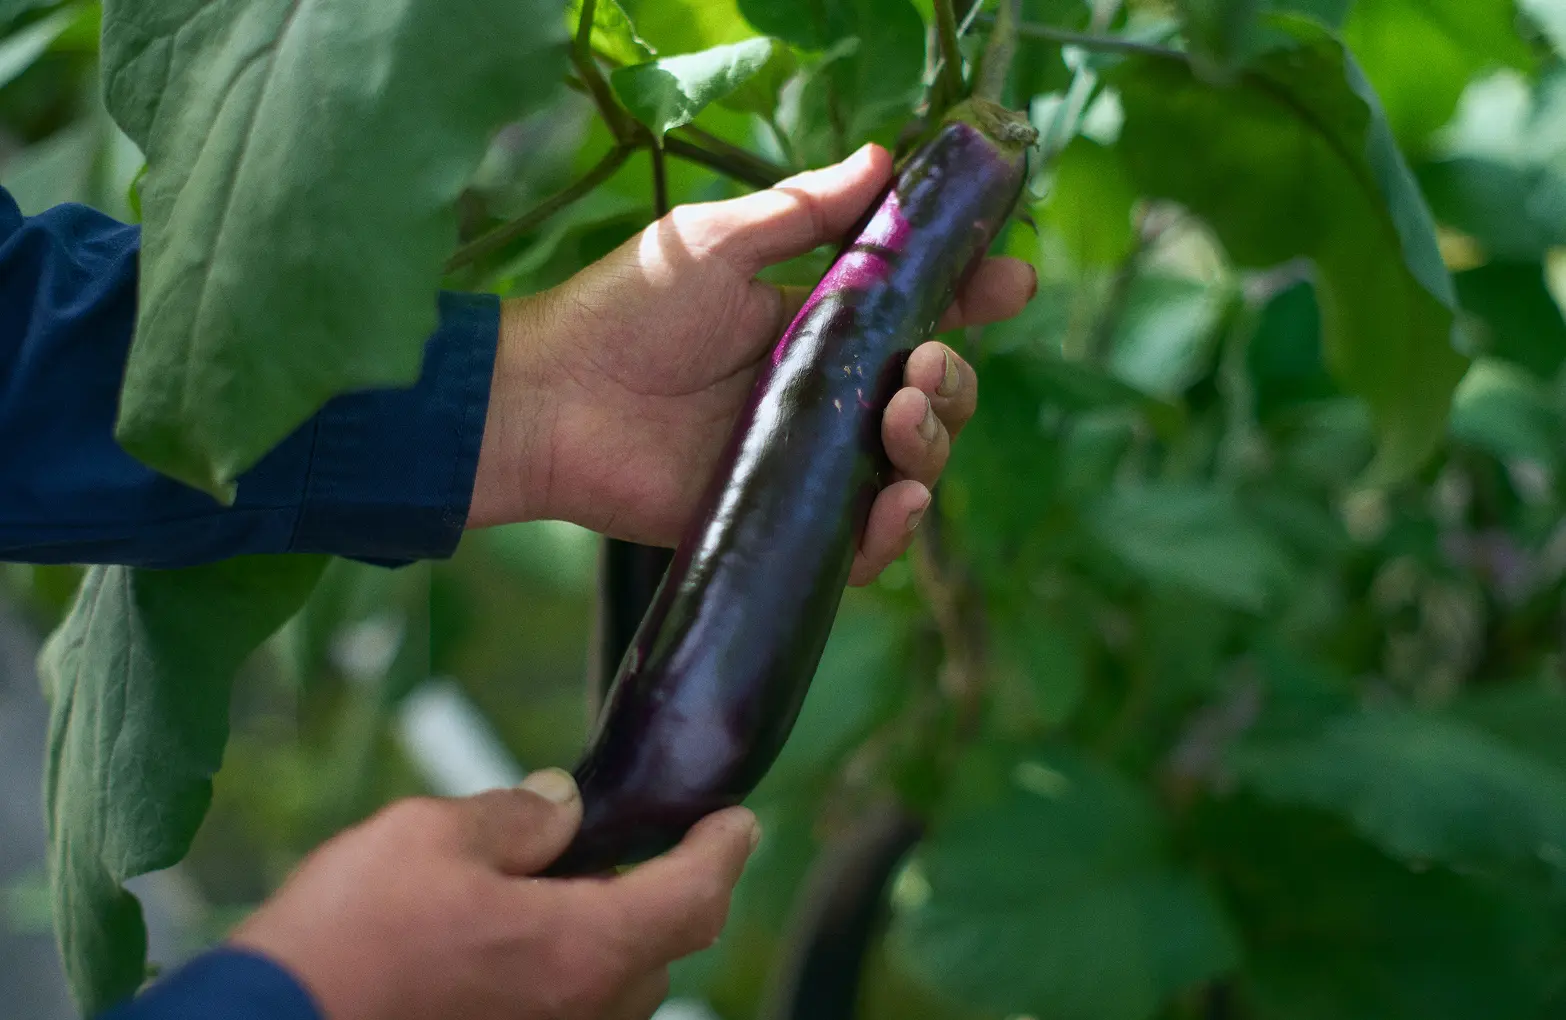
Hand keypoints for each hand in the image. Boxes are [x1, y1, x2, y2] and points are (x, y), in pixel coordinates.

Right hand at [230, 770, 757, 1019]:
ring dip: (611, 942)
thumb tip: (562, 807)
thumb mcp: (429, 837)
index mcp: (582, 951)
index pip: (694, 896)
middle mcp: (581, 1016)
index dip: (725, 851)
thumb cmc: (346, 939)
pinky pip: (568, 1018)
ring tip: (566, 893)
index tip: (737, 821)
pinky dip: (568, 977)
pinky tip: (517, 946)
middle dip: (663, 895)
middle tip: (635, 845)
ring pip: (614, 994)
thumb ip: (516, 818)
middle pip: (661, 950)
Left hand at [471, 143, 1034, 584]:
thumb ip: (805, 210)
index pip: (917, 313)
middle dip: (953, 383)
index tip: (1011, 282)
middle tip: (922, 368)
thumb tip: (885, 158)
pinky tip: (896, 501)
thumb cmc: (626, 309)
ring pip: (910, 464)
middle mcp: (822, 396)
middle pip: (930, 397)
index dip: (971, 299)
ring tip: (901, 418)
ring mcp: (805, 462)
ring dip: (933, 443)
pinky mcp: (782, 522)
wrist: (553, 401)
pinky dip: (892, 531)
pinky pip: (862, 542)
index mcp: (816, 324)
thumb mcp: (721, 242)